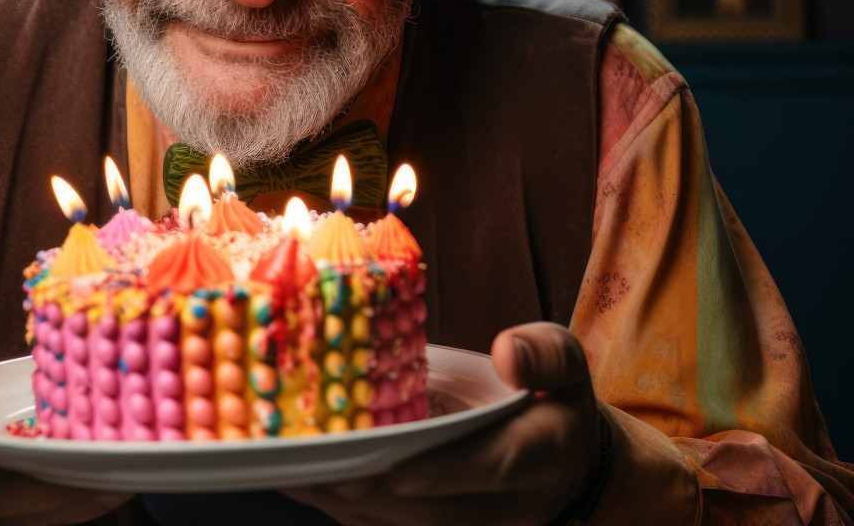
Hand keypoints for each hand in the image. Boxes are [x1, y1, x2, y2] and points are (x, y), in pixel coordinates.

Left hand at [282, 322, 601, 525]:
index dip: (448, 470)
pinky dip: (350, 512)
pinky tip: (303, 484)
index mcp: (545, 452)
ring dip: (352, 507)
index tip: (400, 468)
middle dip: (379, 494)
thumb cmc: (551, 395)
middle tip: (325, 471)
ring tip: (295, 475)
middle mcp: (514, 506)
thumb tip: (508, 352)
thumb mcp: (563, 361)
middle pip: (442, 512)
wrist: (567, 464)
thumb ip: (543, 354)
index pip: (497, 466)